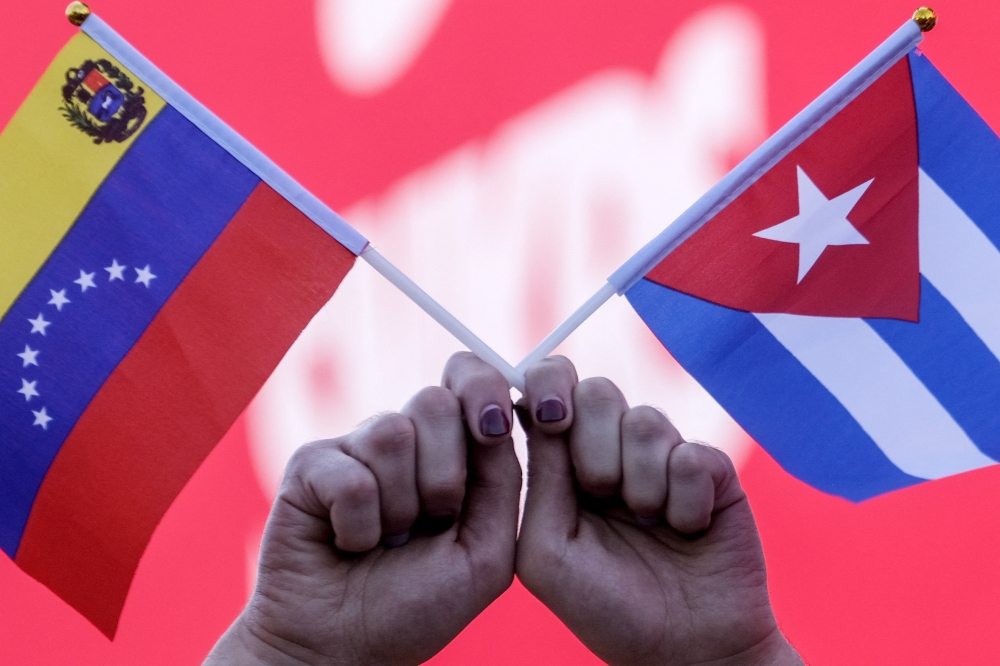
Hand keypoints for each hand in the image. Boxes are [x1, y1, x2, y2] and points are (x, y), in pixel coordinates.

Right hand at [204, 353, 521, 665]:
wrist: (347, 648)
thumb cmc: (420, 604)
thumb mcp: (486, 550)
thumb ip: (503, 480)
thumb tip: (503, 412)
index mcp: (452, 449)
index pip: (472, 384)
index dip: (483, 391)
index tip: (493, 429)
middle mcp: (404, 439)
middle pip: (435, 403)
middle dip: (444, 476)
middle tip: (431, 523)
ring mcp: (355, 447)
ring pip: (392, 435)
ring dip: (399, 509)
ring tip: (387, 540)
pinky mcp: (310, 465)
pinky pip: (351, 478)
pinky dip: (358, 528)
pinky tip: (348, 545)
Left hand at [514, 357, 800, 665]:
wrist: (684, 650)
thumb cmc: (605, 606)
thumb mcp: (546, 550)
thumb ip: (539, 478)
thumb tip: (525, 405)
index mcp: (563, 463)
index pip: (549, 390)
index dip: (548, 387)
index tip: (552, 419)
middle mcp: (611, 449)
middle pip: (597, 392)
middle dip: (594, 447)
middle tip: (602, 496)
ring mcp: (663, 455)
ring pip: (644, 421)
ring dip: (641, 484)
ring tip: (649, 524)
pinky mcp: (712, 469)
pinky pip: (691, 455)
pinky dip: (685, 502)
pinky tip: (687, 530)